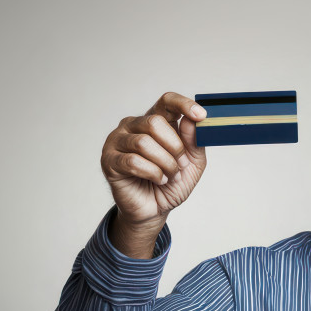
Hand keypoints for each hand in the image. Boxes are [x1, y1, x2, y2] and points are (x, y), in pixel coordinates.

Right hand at [101, 92, 207, 230]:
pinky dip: (152, 173)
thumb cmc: (170, 183)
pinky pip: (133, 161)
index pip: (166, 101)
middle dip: (175, 147)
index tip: (201, 115)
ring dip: (165, 163)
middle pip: (155, 122)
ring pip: (144, 143)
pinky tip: (157, 180)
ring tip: (169, 176)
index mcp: (154, 120)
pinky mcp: (109, 160)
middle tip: (181, 164)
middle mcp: (133, 126)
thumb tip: (191, 121)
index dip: (183, 104)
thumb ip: (194, 142)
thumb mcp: (192, 163)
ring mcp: (117, 141)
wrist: (154, 210)